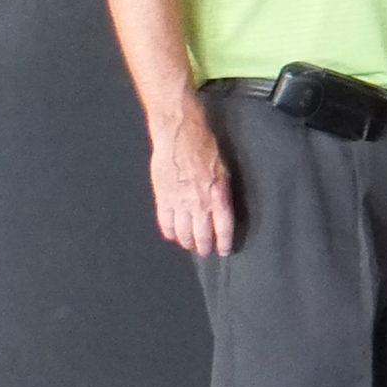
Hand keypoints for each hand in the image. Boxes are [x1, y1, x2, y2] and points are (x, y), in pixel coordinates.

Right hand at [150, 103, 234, 255]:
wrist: (179, 135)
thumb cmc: (205, 146)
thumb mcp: (224, 170)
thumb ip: (222, 192)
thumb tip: (221, 209)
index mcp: (218, 196)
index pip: (223, 229)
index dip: (224, 243)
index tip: (224, 250)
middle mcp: (199, 204)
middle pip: (202, 235)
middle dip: (205, 247)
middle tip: (205, 251)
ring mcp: (179, 203)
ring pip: (183, 233)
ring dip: (187, 242)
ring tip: (190, 245)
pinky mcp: (162, 198)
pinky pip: (165, 222)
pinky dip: (169, 232)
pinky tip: (173, 235)